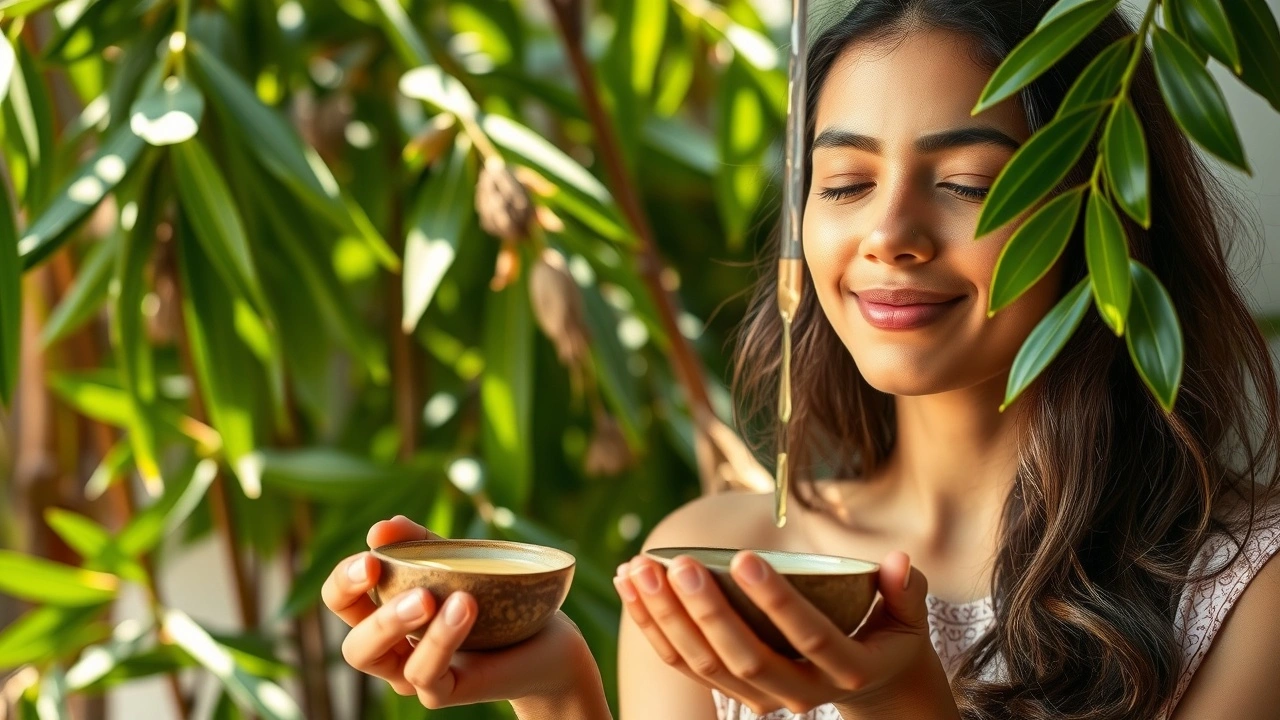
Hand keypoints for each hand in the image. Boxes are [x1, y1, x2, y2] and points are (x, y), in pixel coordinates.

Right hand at [322, 516, 604, 714]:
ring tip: (427, 596)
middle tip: (375, 568)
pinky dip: (441, 638)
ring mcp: (414, 676)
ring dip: (394, 620)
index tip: (371, 554)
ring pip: (378, 660)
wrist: (547, 639)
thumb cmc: (495, 597)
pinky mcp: (443, 691)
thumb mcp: (455, 561)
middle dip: (354, 602)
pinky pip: (426, 672)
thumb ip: (420, 544)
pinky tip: (464, 607)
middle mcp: (393, 652)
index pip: (343, 601)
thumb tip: (383, 527)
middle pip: (351, 644)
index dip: (345, 580)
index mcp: (386, 616)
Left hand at [614, 550, 957, 717]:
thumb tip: (899, 560)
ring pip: (704, 664)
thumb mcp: (908, 617)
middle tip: (676, 564)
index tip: (744, 556)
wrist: (871, 685)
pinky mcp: (732, 689)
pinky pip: (683, 664)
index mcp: (846, 669)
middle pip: (744, 656)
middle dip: (705, 610)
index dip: (776, 600)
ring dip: (665, 617)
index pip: (808, 635)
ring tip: (638, 570)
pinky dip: (652, 627)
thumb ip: (905, 590)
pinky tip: (630, 587)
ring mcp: (761, 696)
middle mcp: (800, 692)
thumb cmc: (889, 635)